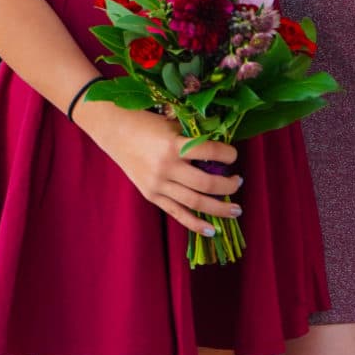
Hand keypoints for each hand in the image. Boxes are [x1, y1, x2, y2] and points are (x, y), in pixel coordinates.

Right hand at [78, 103, 242, 236]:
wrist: (115, 132)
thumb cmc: (149, 123)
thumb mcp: (174, 123)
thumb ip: (196, 137)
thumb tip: (224, 151)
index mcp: (174, 145)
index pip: (211, 152)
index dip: (229, 155)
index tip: (234, 155)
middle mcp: (166, 168)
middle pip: (206, 183)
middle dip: (228, 185)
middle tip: (239, 182)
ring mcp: (158, 185)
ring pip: (195, 203)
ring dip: (219, 208)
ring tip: (236, 210)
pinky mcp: (152, 196)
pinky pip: (178, 213)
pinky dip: (196, 224)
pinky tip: (213, 230)